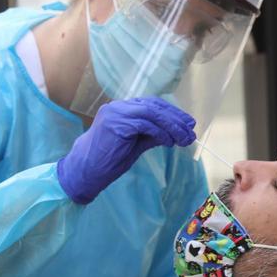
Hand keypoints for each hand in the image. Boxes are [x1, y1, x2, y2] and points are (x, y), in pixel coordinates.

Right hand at [57, 97, 195, 203]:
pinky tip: (169, 142)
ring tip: (184, 139)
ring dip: (172, 126)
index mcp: (122, 109)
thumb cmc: (109, 160)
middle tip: (190, 131)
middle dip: (175, 118)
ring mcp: (116, 113)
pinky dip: (160, 132)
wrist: (86, 171)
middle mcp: (118, 107)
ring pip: (152, 113)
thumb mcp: (137, 144)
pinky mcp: (116, 123)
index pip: (152, 105)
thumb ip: (153, 135)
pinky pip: (145, 124)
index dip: (172, 113)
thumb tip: (175, 134)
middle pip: (154, 106)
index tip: (188, 124)